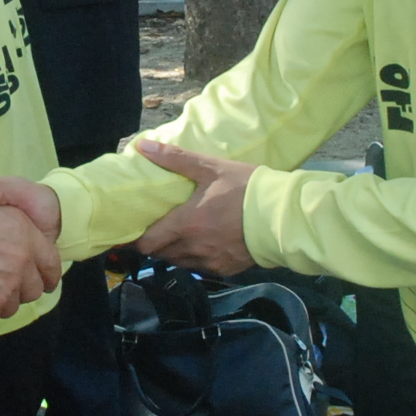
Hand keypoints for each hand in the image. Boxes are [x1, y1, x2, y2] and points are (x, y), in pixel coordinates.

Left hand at [129, 138, 259, 275]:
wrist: (282, 215)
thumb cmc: (246, 188)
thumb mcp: (211, 168)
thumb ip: (175, 159)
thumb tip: (143, 145)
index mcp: (185, 224)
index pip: (146, 243)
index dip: (136, 238)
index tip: (133, 228)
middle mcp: (193, 248)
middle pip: (159, 254)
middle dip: (154, 243)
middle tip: (156, 227)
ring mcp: (210, 261)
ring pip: (179, 262)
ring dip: (173, 251)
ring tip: (178, 233)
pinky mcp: (225, 269)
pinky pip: (200, 267)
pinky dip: (194, 257)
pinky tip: (202, 242)